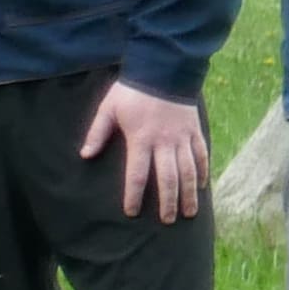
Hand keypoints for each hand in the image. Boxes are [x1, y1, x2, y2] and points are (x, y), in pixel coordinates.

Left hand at [81, 78, 210, 222]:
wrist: (163, 69)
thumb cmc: (132, 91)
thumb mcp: (109, 108)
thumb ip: (97, 132)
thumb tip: (85, 155)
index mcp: (141, 139)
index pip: (137, 174)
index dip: (134, 195)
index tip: (132, 212)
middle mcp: (164, 142)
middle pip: (168, 179)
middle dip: (167, 202)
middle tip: (166, 220)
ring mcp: (182, 138)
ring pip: (188, 171)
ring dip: (189, 194)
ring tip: (188, 212)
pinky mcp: (194, 131)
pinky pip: (201, 155)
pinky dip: (203, 171)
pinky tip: (203, 186)